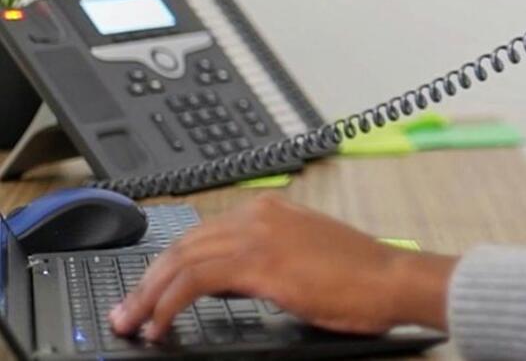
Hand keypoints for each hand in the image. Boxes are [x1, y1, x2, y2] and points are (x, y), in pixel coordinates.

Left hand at [108, 195, 457, 341]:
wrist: (391, 278)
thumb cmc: (359, 277)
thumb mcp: (302, 257)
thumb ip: (262, 260)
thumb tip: (224, 284)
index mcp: (270, 209)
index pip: (200, 234)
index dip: (166, 266)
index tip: (146, 294)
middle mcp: (260, 214)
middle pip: (183, 245)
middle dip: (146, 282)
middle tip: (126, 313)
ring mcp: (260, 235)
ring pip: (182, 260)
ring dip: (149, 295)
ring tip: (133, 323)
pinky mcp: (261, 263)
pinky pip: (196, 281)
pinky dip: (169, 304)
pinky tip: (161, 325)